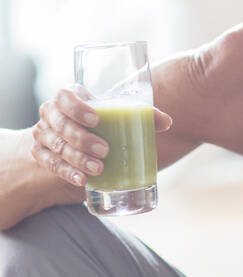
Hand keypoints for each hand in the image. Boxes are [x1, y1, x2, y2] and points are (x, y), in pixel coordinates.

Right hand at [32, 83, 172, 188]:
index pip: (65, 96)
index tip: (96, 119)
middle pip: (61, 125)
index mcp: (68, 98)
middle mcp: (51, 114)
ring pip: (56, 146)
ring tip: (98, 169)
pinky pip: (51, 164)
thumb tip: (167, 122)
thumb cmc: (99, 123)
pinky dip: (67, 172)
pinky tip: (82, 180)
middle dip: (82, 139)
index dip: (77, 107)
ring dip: (77, 159)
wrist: (69, 140)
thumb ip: (140, 116)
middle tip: (105, 150)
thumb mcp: (115, 117)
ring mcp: (43, 134)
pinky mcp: (40, 154)